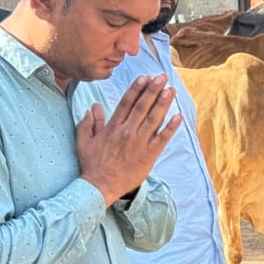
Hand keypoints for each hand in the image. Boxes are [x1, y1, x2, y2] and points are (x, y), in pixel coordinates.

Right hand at [77, 76, 181, 207]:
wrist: (100, 186)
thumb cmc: (92, 164)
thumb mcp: (84, 141)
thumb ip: (88, 123)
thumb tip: (93, 107)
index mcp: (113, 127)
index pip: (126, 103)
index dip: (136, 89)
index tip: (145, 77)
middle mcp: (127, 132)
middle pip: (142, 107)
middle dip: (153, 90)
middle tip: (162, 77)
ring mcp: (139, 143)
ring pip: (154, 119)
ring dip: (163, 103)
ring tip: (171, 90)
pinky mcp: (149, 155)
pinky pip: (162, 139)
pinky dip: (171, 127)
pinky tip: (178, 116)